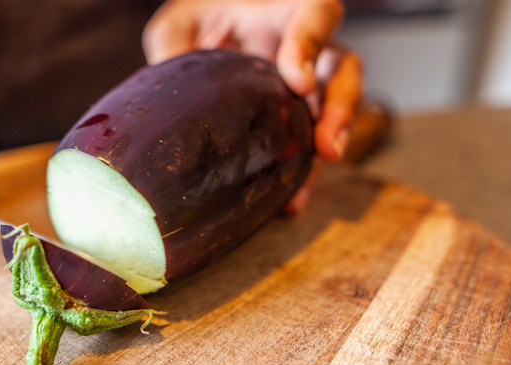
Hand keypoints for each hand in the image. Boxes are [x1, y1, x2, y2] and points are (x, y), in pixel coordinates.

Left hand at [142, 0, 362, 212]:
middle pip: (343, 69)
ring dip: (332, 144)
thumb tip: (167, 85)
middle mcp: (305, 49)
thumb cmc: (199, 23)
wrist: (202, 42)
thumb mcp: (179, 25)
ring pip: (337, 109)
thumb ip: (176, 45)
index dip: (313, 44)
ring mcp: (307, 86)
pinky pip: (310, 146)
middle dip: (341, 108)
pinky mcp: (297, 119)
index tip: (296, 82)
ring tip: (313, 177)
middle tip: (325, 146)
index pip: (317, 14)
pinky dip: (303, 174)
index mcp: (281, 13)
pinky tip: (289, 200)